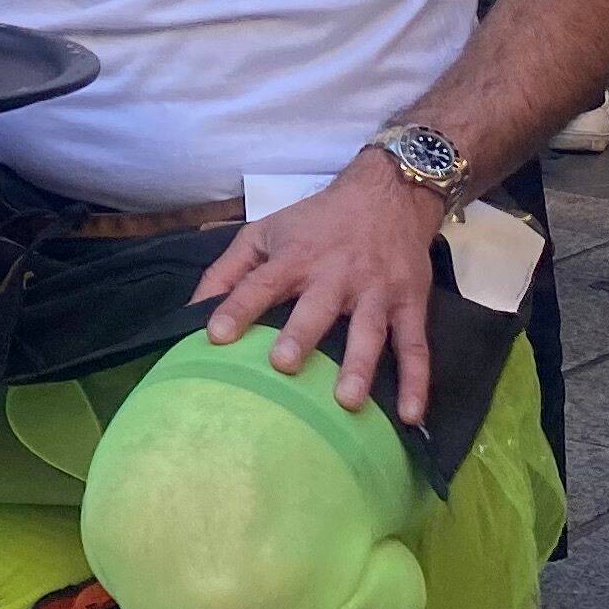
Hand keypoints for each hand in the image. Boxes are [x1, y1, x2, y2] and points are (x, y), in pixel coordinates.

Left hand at [198, 149, 448, 420]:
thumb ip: (228, 270)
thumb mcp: (266, 232)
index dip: (238, 308)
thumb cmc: (317, 221)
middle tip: (285, 365)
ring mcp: (376, 291)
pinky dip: (417, 381)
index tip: (215, 336)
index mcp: (296, 257)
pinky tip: (410, 415)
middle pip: (317, 308)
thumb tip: (191, 310)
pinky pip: (415, 346)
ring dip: (359, 364)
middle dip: (302, 335)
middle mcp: (336, 274)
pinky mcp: (410, 303)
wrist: (387, 193)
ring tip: (347, 401)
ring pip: (369, 330)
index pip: (261, 283)